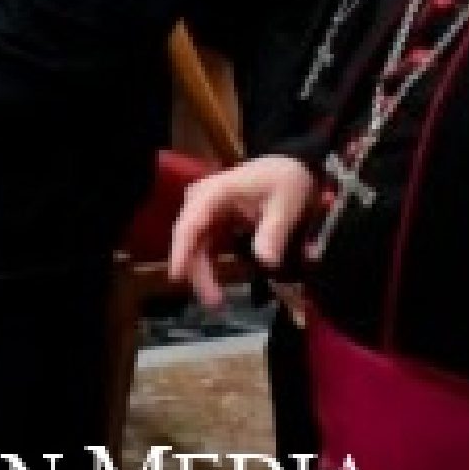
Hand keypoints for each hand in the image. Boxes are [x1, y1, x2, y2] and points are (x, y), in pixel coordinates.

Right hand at [169, 156, 315, 304]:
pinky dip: (210, 266)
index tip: (177, 276)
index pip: (190, 225)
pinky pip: (204, 246)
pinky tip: (217, 285)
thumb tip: (266, 262)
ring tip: (215, 300)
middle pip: (189, 240)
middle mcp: (201, 202)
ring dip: (202, 273)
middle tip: (213, 302)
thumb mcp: (285, 206)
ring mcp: (206, 211)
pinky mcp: (214, 221)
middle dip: (197, 272)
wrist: (291, 167)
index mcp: (214, 194)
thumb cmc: (286, 181)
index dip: (181, 252)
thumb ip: (273, 233)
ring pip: (194, 246)